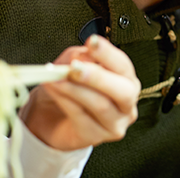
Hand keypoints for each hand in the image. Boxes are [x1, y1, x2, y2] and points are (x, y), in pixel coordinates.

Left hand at [19, 35, 140, 150]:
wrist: (51, 117)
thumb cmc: (69, 88)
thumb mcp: (74, 65)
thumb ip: (81, 57)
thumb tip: (83, 57)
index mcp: (127, 81)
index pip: (124, 66)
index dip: (108, 53)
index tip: (92, 42)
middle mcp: (127, 103)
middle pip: (122, 90)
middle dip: (98, 77)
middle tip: (75, 68)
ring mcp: (115, 123)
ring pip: (100, 105)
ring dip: (75, 89)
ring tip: (55, 79)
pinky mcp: (96, 137)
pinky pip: (81, 118)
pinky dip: (65, 102)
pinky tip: (55, 91)